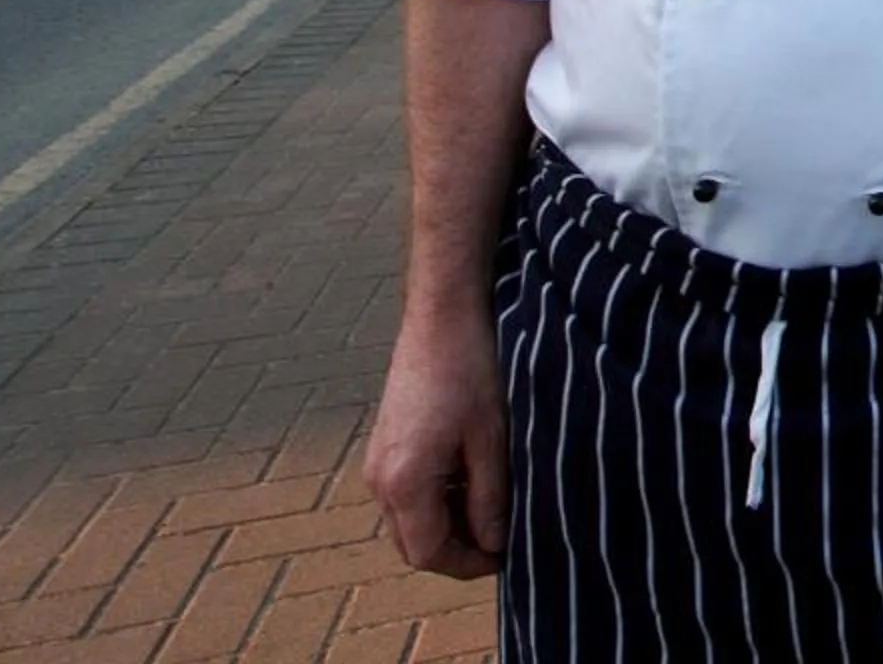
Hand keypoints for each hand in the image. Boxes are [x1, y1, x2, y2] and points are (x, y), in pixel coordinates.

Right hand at [364, 307, 509, 577]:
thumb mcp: (491, 440)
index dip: (468, 565)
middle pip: (413, 544)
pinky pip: (406, 494)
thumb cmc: (470, 371)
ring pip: (409, 520)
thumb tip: (494, 544)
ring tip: (493, 508)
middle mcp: (379, 479)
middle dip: (457, 550)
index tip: (505, 559)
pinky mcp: (384, 446)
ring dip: (448, 525)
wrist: (442, 316)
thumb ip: (490, 500)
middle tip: (501, 539)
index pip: (429, 554)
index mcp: (404, 483)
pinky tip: (472, 480)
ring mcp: (377, 462)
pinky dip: (437, 501)